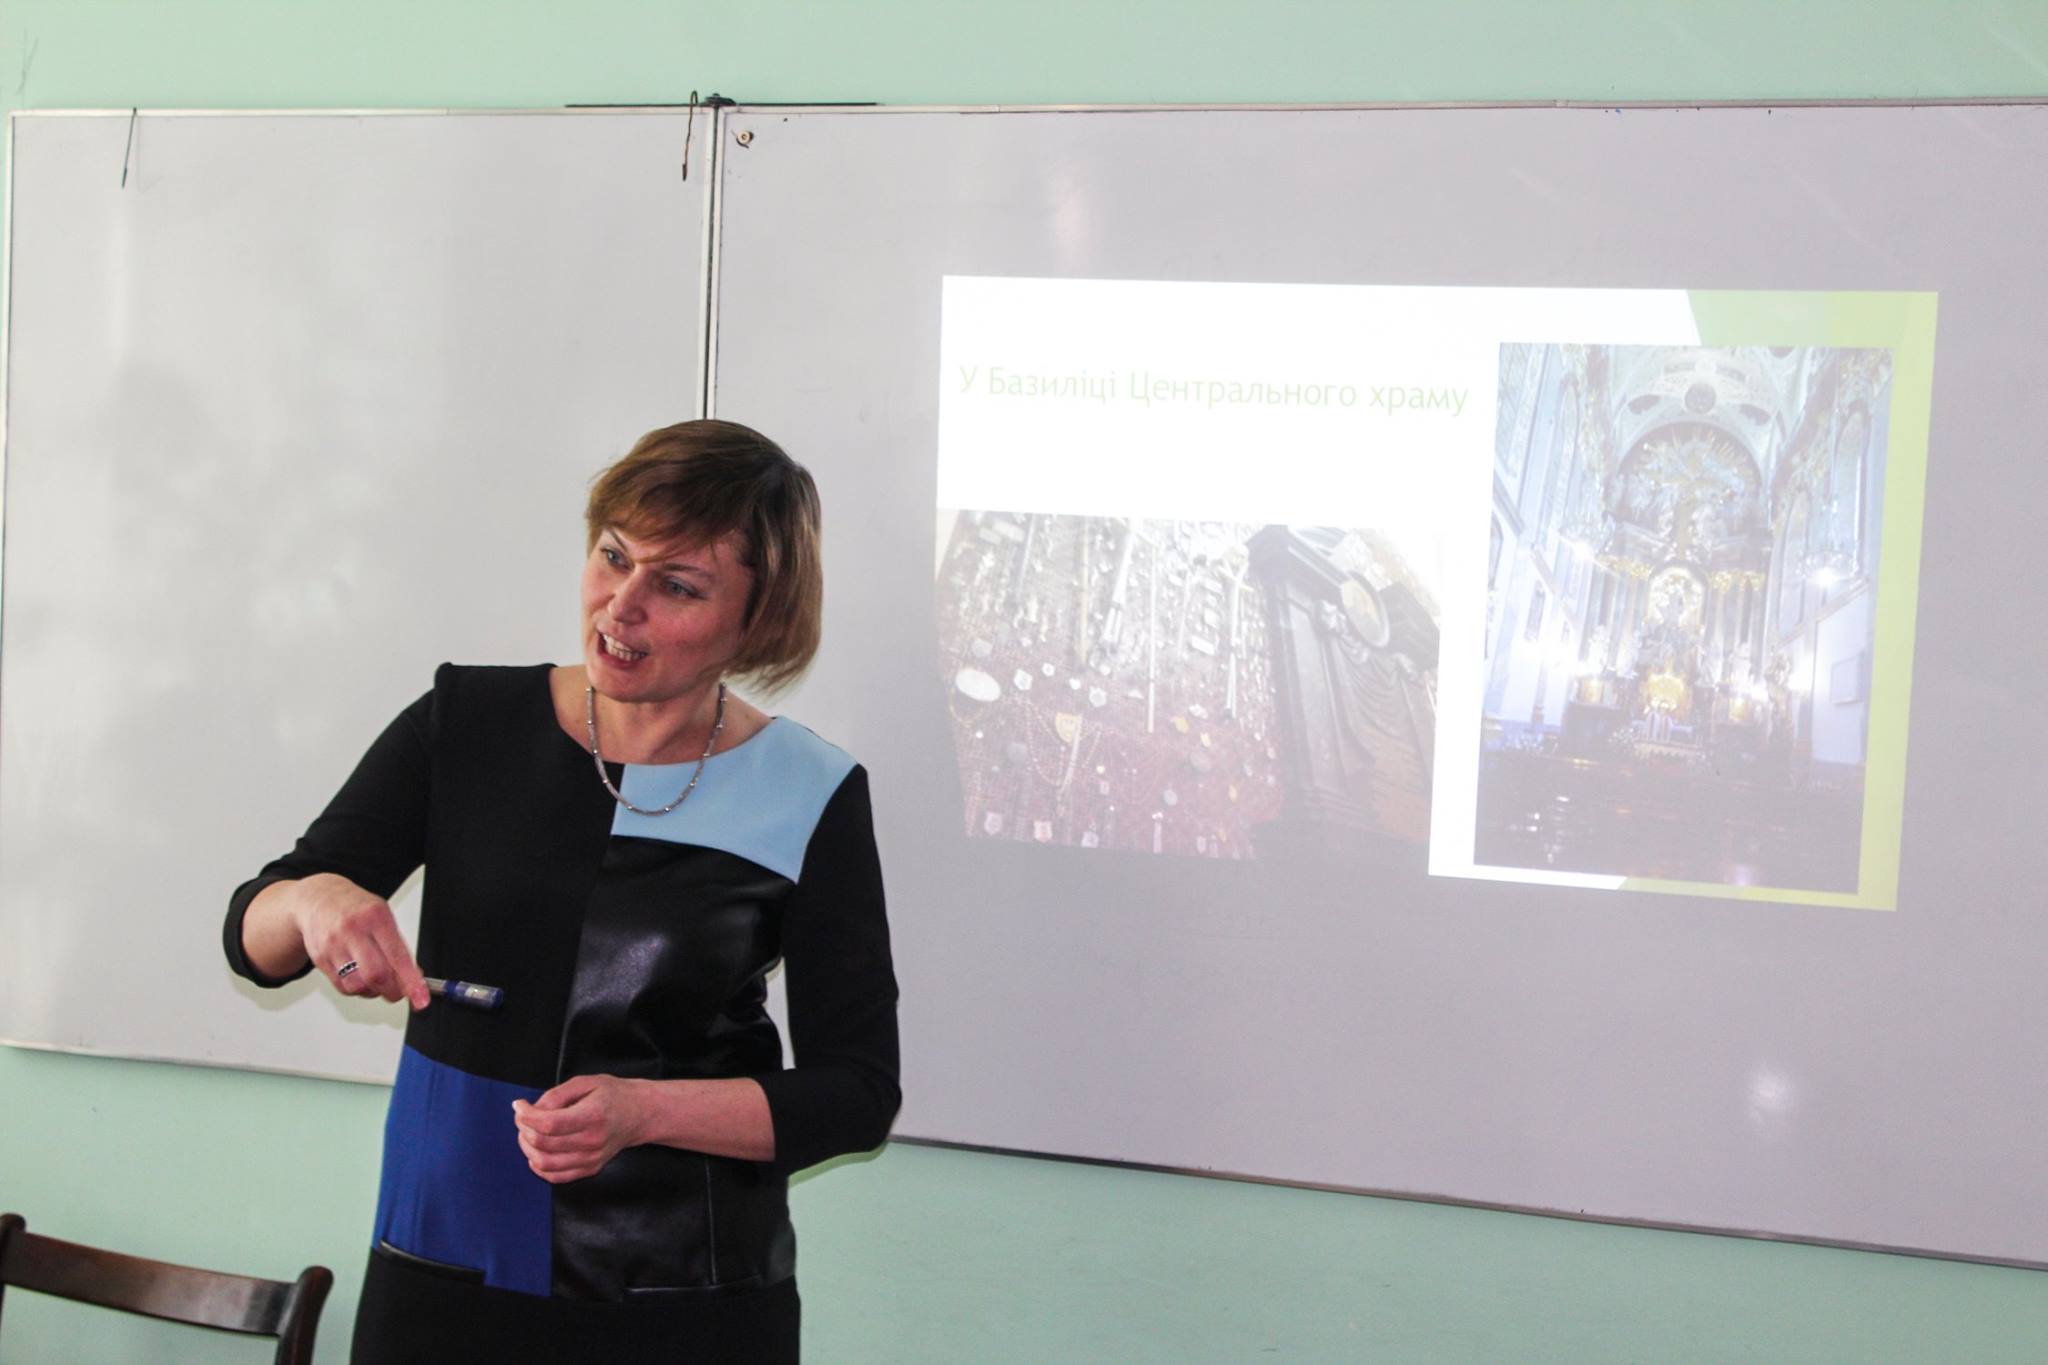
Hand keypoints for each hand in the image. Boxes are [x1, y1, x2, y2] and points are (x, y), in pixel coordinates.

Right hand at [292, 874, 428, 1009]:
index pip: (397, 956)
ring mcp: (333, 946)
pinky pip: (342, 987)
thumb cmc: (356, 908)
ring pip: (357, 986)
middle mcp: (352, 931)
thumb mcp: (383, 916)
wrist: (319, 898)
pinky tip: (360, 977)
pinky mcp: (319, 959)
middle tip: (399, 992)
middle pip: (375, 975)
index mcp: (375, 917)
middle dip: (392, 991)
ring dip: (373, 991)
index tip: (421, 999)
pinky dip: (356, 989)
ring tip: (377, 980)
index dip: (411, 982)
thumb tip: (414, 977)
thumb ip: (398, 947)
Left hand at [513, 1075, 646, 1182]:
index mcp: (593, 1116)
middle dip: (523, 1128)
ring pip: (544, 1163)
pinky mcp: (590, 1169)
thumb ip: (556, 1095)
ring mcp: (592, 1159)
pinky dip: (539, 1166)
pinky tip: (537, 1151)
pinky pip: (555, 1176)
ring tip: (528, 1132)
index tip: (519, 1105)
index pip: (549, 1124)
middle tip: (523, 1116)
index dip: (526, 1115)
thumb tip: (531, 1110)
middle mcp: (592, 1141)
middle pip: (543, 1143)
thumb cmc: (613, 1095)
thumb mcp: (586, 1082)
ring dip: (527, 1147)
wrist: (639, 1114)